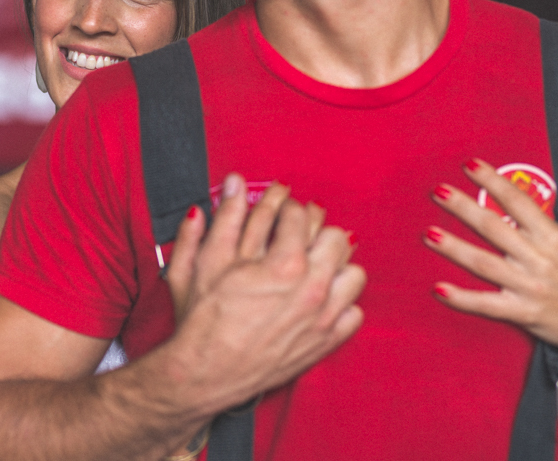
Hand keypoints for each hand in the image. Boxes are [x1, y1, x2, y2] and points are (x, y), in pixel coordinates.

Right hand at [163, 173, 365, 411]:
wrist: (206, 372)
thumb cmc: (203, 320)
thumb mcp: (203, 260)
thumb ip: (223, 218)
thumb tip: (234, 184)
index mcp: (285, 264)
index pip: (300, 214)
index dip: (284, 206)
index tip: (278, 212)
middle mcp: (313, 290)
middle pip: (336, 237)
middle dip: (314, 231)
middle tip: (294, 237)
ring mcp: (324, 318)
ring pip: (354, 272)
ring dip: (335, 266)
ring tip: (312, 266)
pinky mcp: (326, 342)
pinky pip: (354, 312)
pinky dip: (340, 305)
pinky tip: (318, 300)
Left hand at [426, 159, 557, 363]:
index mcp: (554, 236)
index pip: (518, 201)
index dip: (492, 182)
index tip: (470, 166)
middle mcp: (538, 258)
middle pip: (493, 227)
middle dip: (463, 207)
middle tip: (437, 191)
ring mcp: (529, 286)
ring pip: (483, 264)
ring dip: (454, 248)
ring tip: (428, 233)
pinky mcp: (524, 312)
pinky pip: (487, 304)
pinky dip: (462, 298)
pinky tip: (438, 288)